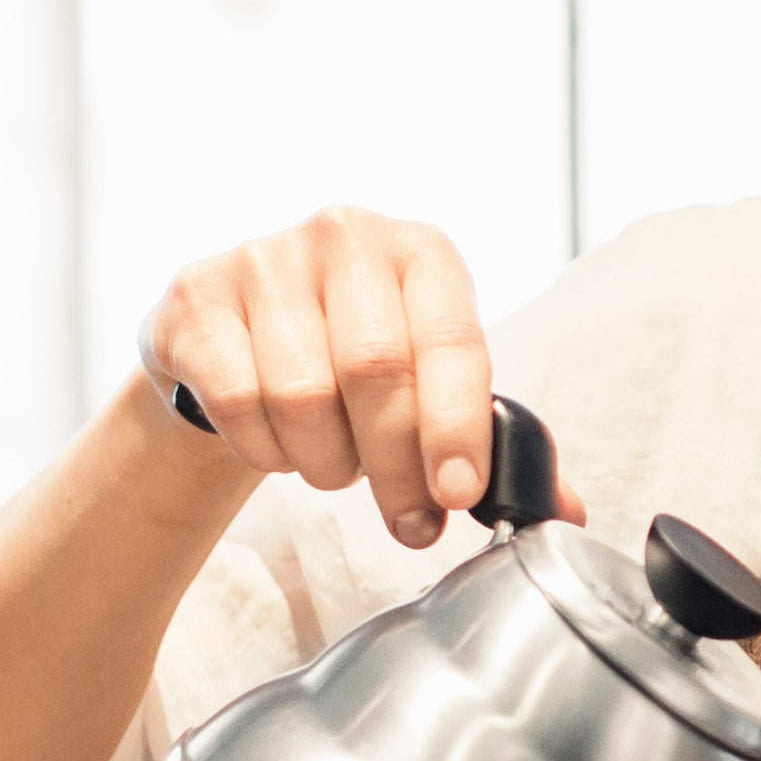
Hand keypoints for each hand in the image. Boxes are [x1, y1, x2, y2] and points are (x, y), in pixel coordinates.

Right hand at [137, 207, 561, 552]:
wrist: (237, 339)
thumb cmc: (350, 362)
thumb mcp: (429, 384)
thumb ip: (493, 443)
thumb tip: (563, 510)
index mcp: (421, 254)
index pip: (451, 341)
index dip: (457, 425)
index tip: (460, 494)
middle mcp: (345, 238)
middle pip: (375, 373)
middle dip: (397, 467)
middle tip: (409, 522)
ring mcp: (264, 260)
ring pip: (303, 397)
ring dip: (327, 463)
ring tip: (336, 465)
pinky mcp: (197, 298)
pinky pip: (239, 404)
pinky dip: (267, 451)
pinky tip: (278, 443)